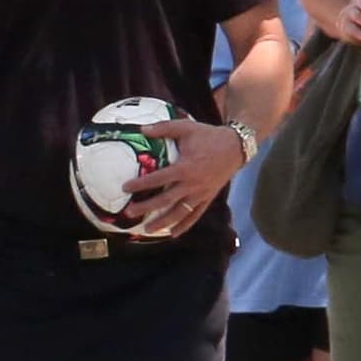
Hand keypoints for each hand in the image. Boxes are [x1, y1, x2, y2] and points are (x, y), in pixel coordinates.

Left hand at [122, 118, 244, 237]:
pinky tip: (172, 233)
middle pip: (165, 200)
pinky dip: (184, 225)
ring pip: (179, 212)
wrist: (236, 146)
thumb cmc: (208, 136)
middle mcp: (192, 184)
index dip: (141, 184)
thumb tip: (141, 129)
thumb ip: (163, 128)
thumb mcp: (186, 127)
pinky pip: (195, 215)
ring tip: (147, 230)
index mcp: (185, 168)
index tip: (125, 188)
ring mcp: (200, 194)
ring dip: (162, 222)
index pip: (158, 179)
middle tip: (129, 213)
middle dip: (146, 208)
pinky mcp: (208, 198)